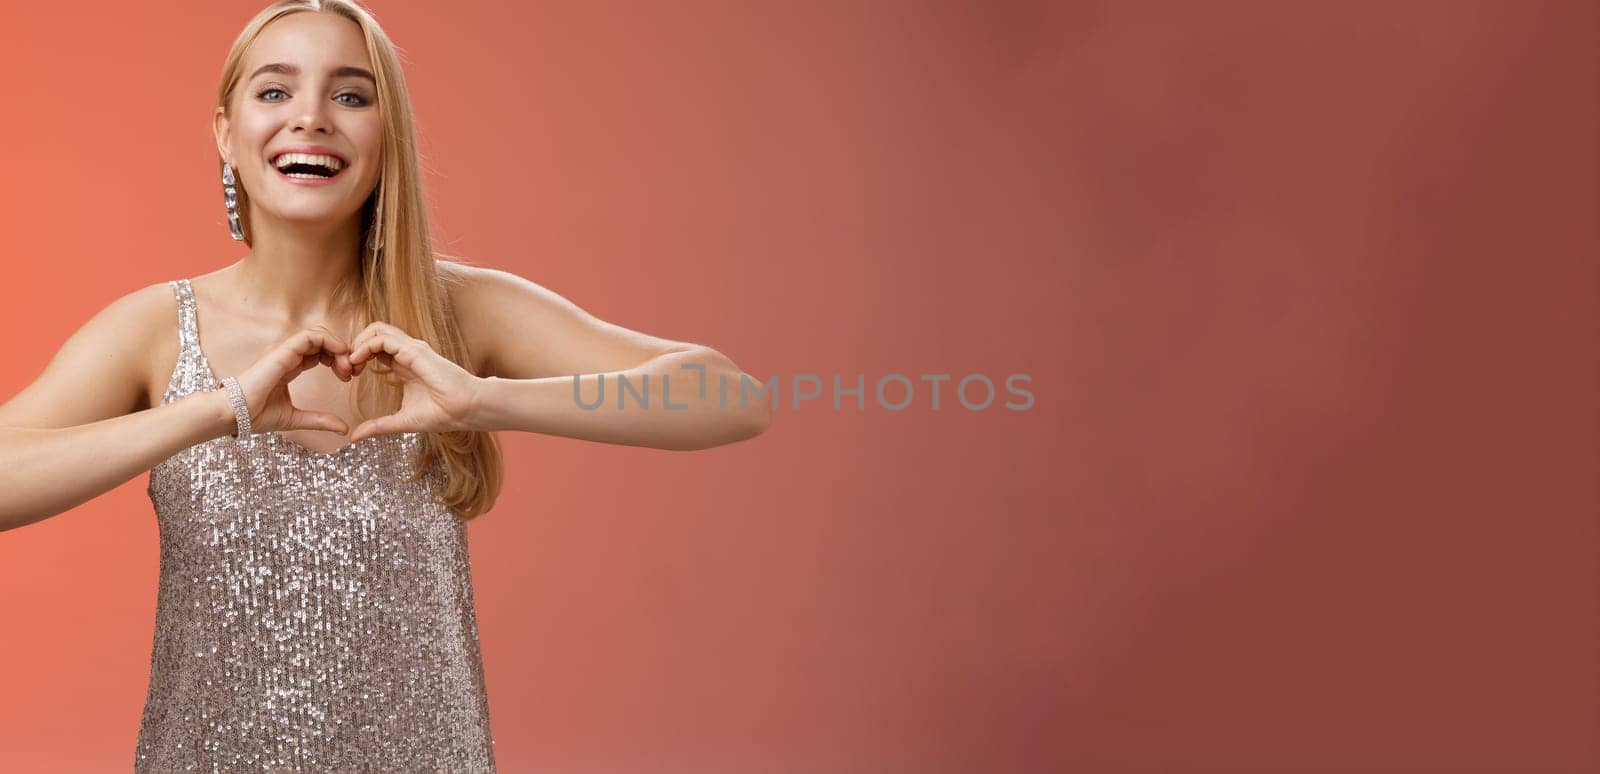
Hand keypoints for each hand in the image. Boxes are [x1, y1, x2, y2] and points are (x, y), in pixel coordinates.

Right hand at [232, 326, 355, 435]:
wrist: (234, 414)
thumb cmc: (256, 415)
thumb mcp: (296, 418)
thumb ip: (320, 420)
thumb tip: (344, 429)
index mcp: (289, 365)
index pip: (318, 352)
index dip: (337, 360)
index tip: (348, 377)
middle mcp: (287, 354)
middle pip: (322, 340)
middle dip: (341, 353)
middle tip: (351, 372)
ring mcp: (284, 350)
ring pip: (318, 334)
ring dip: (338, 347)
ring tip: (346, 368)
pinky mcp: (282, 351)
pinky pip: (311, 335)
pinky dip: (330, 341)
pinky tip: (339, 356)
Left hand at [345, 322, 484, 442]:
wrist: (467, 410)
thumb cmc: (444, 414)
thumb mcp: (402, 421)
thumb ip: (378, 426)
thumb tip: (354, 437)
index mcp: (405, 364)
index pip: (376, 348)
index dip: (359, 356)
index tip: (349, 375)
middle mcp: (408, 352)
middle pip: (375, 332)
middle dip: (355, 345)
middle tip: (346, 367)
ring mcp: (412, 349)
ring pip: (377, 329)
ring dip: (358, 343)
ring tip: (350, 363)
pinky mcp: (415, 351)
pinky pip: (384, 339)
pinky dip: (366, 346)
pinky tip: (358, 360)